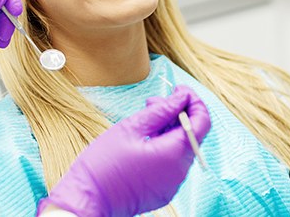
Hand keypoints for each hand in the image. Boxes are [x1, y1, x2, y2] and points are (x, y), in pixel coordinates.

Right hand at [37, 85, 210, 216]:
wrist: (87, 199)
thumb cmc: (104, 163)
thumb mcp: (132, 127)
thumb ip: (161, 110)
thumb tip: (181, 97)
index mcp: (173, 154)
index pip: (201, 122)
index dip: (194, 101)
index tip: (179, 89)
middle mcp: (179, 171)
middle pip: (192, 134)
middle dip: (178, 112)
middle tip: (154, 100)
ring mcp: (172, 183)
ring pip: (181, 147)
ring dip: (170, 128)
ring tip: (146, 117)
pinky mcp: (163, 190)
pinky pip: (172, 161)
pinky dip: (165, 145)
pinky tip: (145, 137)